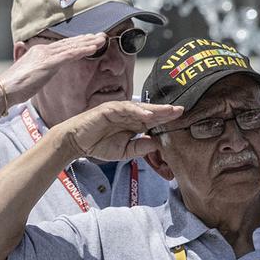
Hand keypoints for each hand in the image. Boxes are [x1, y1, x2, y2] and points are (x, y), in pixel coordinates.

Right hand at [0, 33, 106, 105]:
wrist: (3, 90)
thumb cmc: (12, 88)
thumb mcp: (25, 74)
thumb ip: (31, 67)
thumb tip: (27, 59)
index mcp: (37, 52)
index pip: (61, 46)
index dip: (76, 42)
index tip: (88, 40)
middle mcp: (42, 50)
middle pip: (68, 43)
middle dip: (86, 39)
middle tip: (100, 35)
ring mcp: (45, 56)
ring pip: (71, 46)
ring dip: (88, 42)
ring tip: (102, 39)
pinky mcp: (48, 63)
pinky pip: (69, 55)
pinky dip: (82, 50)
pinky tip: (93, 48)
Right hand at [53, 101, 183, 161]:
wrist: (77, 142)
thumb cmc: (98, 144)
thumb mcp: (123, 151)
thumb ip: (139, 148)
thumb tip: (156, 144)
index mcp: (134, 124)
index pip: (154, 122)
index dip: (167, 121)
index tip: (182, 121)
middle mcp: (129, 115)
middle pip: (151, 112)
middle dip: (166, 112)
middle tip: (182, 110)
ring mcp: (120, 110)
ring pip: (141, 108)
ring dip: (155, 109)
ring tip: (169, 111)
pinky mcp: (109, 109)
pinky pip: (125, 109)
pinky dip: (137, 110)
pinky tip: (147, 115)